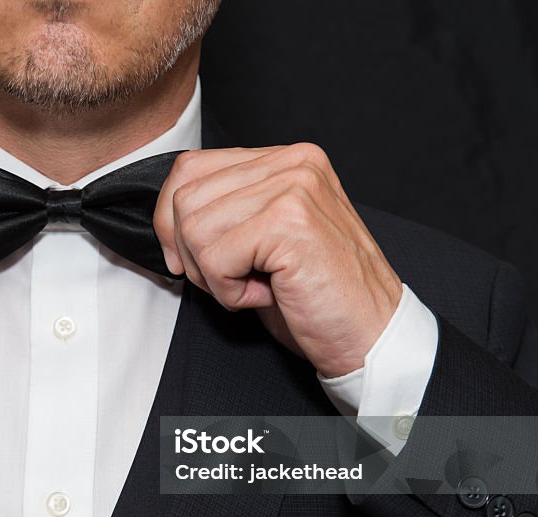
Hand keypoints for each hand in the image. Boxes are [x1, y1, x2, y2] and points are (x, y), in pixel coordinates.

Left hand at [154, 143, 401, 377]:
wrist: (371, 337)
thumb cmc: (316, 297)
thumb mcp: (262, 240)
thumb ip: (225, 211)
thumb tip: (166, 215)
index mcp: (286, 160)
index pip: (191, 167)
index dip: (172, 221)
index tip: (188, 260)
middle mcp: (293, 163)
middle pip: (185, 195)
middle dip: (190, 251)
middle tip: (231, 280)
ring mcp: (294, 187)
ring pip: (194, 227)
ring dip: (212, 274)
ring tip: (255, 286)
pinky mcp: (290, 221)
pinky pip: (215, 257)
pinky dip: (229, 292)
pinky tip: (267, 295)